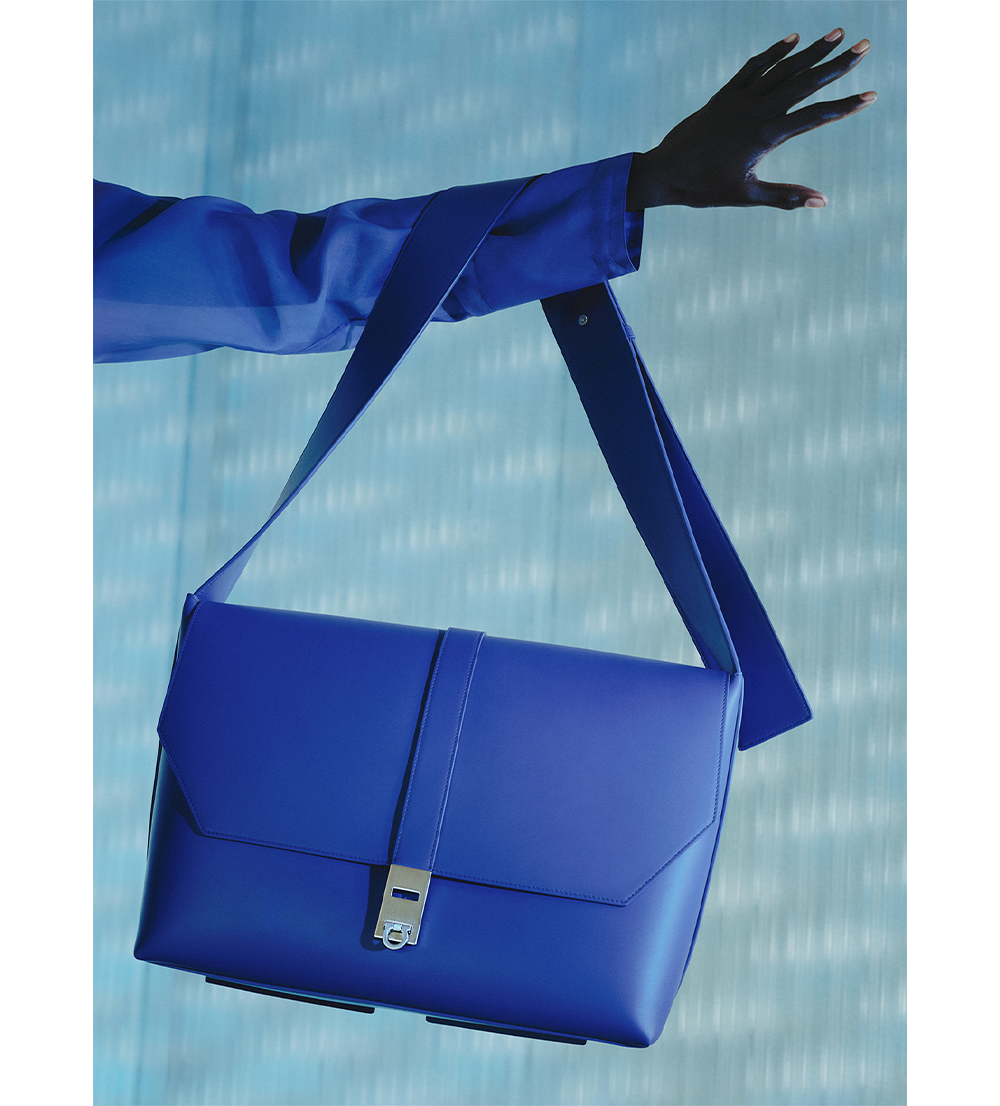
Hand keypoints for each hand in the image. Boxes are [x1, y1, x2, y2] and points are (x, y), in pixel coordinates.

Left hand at [625, 29, 875, 210]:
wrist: (664, 171)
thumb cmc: (703, 188)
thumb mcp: (746, 196)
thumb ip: (785, 196)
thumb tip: (822, 202)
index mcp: (765, 135)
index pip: (814, 117)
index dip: (844, 106)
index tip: (871, 95)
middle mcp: (755, 110)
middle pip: (804, 82)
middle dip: (836, 64)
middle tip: (864, 45)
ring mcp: (739, 99)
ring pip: (782, 68)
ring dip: (811, 51)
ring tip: (836, 33)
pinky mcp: (725, 95)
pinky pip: (754, 67)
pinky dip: (775, 53)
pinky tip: (793, 40)